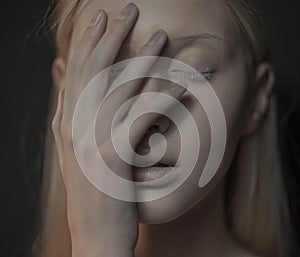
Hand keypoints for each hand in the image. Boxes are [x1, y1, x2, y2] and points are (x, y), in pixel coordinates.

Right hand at [51, 3, 185, 256]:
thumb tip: (66, 80)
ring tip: (160, 35)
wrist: (95, 234)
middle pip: (93, 72)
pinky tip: (181, 80)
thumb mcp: (74, 153)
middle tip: (127, 9)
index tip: (101, 18)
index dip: (87, 41)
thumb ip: (70, 116)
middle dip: (111, 36)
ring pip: (118, 89)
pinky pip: (142, 119)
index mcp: (65, 125)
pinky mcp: (114, 159)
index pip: (75, 73)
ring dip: (140, 58)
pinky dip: (163, 96)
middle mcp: (74, 129)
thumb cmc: (93, 192)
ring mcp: (92, 143)